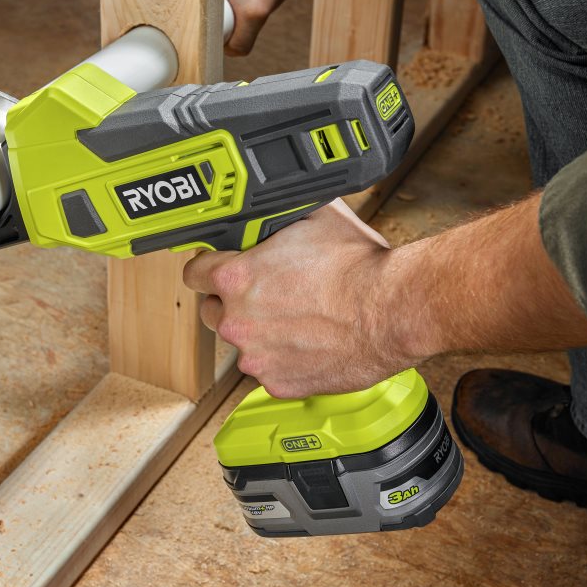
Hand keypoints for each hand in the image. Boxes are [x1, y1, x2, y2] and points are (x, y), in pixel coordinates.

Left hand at [183, 200, 408, 397]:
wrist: (394, 310)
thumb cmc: (359, 267)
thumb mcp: (314, 216)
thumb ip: (279, 215)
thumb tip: (273, 202)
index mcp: (236, 278)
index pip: (193, 273)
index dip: (209, 266)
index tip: (220, 268)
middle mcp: (238, 321)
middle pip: (212, 310)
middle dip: (232, 301)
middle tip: (266, 292)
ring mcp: (257, 357)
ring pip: (242, 343)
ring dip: (259, 332)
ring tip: (295, 317)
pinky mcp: (279, 383)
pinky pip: (269, 369)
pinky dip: (283, 358)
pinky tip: (309, 341)